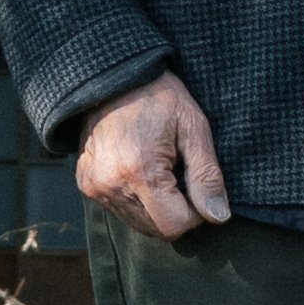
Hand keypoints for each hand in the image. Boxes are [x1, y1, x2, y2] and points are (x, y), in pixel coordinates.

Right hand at [74, 71, 232, 242]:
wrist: (112, 75)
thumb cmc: (158, 96)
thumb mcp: (193, 127)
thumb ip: (207, 175)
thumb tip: (218, 216)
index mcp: (140, 171)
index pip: (175, 226)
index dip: (195, 213)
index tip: (197, 186)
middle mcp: (111, 185)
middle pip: (156, 229)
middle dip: (176, 210)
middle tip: (179, 173)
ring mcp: (94, 186)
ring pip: (138, 223)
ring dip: (155, 206)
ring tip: (159, 168)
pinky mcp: (85, 184)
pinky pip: (119, 209)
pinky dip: (135, 198)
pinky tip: (138, 168)